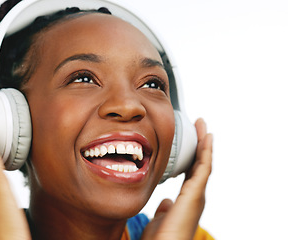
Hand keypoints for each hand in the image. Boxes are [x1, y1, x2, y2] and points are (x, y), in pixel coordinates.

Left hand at [142, 118, 212, 239]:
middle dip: (201, 144)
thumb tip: (166, 201)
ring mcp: (197, 195)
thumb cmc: (161, 238)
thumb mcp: (162, 218)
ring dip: (205, 144)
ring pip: (205, 163)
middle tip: (200, 125)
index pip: (193, 171)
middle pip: (201, 163)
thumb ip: (166, 208)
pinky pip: (203, 168)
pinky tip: (206, 138)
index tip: (193, 138)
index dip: (194, 154)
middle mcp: (195, 195)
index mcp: (187, 198)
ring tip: (204, 126)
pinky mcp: (195, 194)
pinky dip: (206, 152)